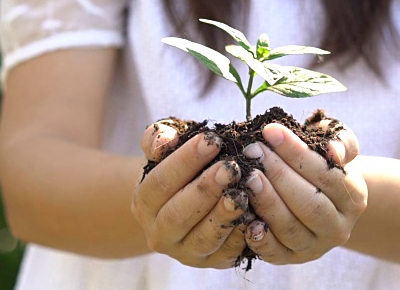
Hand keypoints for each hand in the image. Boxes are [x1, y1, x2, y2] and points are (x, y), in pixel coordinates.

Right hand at [131, 122, 248, 267]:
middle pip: (179, 214)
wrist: (187, 203)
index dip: (186, 160)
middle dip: (206, 189)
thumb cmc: (181, 169)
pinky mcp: (211, 262)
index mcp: (144, 202)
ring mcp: (185, 252)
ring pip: (203, 238)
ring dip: (224, 215)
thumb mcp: (167, 149)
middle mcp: (159, 233)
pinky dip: (241, 235)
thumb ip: (160, 138)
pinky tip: (255, 215)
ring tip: (243, 192)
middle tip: (231, 168)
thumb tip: (165, 139)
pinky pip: (226, 253)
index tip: (212, 140)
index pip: (161, 181)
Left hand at [242, 122, 366, 263]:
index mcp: (354, 196)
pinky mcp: (291, 259)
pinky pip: (275, 253)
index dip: (297, 152)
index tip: (270, 131)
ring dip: (267, 202)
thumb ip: (340, 141)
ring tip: (247, 177)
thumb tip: (332, 151)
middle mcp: (338, 227)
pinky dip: (260, 237)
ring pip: (291, 229)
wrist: (318, 195)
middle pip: (310, 204)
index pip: (326, 174)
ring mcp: (315, 247)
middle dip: (279, 176)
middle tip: (253, 152)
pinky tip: (245, 216)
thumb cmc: (321, 161)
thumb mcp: (336, 143)